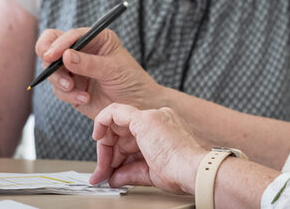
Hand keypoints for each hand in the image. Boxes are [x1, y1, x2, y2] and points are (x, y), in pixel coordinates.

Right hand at [34, 28, 160, 118]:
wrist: (136, 105)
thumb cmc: (131, 80)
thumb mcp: (113, 69)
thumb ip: (89, 63)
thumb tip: (65, 56)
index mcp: (94, 38)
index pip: (68, 35)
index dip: (58, 44)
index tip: (52, 56)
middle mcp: (81, 52)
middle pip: (51, 48)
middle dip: (49, 59)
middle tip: (51, 70)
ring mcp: (75, 70)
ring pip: (52, 71)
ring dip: (59, 80)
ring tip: (74, 88)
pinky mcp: (72, 88)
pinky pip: (59, 90)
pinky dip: (69, 95)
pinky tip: (85, 98)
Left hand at [90, 103, 205, 193]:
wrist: (192, 170)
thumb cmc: (180, 172)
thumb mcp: (149, 173)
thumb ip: (130, 172)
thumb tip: (115, 178)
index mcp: (160, 130)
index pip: (129, 139)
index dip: (115, 156)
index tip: (108, 172)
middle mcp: (156, 119)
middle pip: (120, 132)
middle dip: (106, 154)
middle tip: (101, 174)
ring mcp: (151, 116)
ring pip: (115, 124)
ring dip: (104, 148)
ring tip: (102, 170)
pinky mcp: (143, 119)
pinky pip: (114, 112)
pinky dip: (101, 122)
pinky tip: (97, 137)